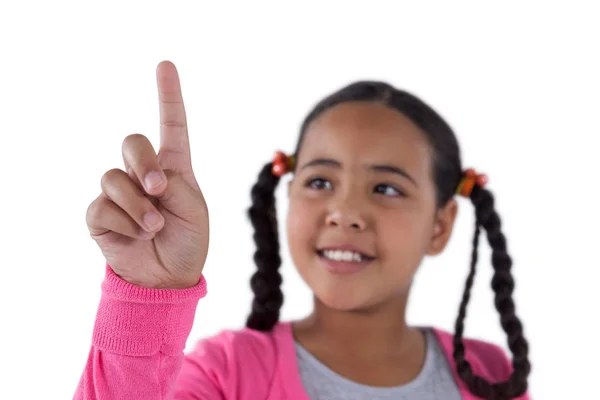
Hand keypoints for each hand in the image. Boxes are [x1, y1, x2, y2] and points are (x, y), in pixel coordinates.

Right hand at [86, 61, 208, 288]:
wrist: (169, 277)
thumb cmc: (188, 240)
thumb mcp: (194, 210)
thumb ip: (174, 186)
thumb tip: (140, 179)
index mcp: (174, 168)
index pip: (171, 125)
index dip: (168, 96)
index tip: (165, 65)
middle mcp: (144, 174)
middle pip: (132, 142)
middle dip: (142, 161)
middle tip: (158, 186)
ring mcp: (119, 193)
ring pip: (114, 177)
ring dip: (138, 206)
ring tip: (154, 227)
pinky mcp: (100, 214)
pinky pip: (103, 206)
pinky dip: (125, 223)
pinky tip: (137, 236)